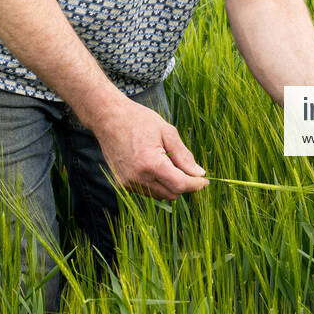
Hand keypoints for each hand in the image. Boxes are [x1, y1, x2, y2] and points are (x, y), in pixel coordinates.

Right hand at [89, 97, 208, 200]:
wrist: (108, 118)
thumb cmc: (138, 120)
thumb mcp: (167, 131)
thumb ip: (183, 155)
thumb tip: (199, 173)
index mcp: (151, 163)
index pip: (180, 185)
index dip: (195, 185)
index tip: (205, 181)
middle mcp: (138, 177)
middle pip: (171, 194)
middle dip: (184, 185)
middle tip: (190, 171)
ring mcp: (128, 183)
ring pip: (159, 195)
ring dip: (170, 186)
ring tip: (170, 164)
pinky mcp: (122, 184)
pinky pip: (147, 192)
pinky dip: (156, 184)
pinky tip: (156, 167)